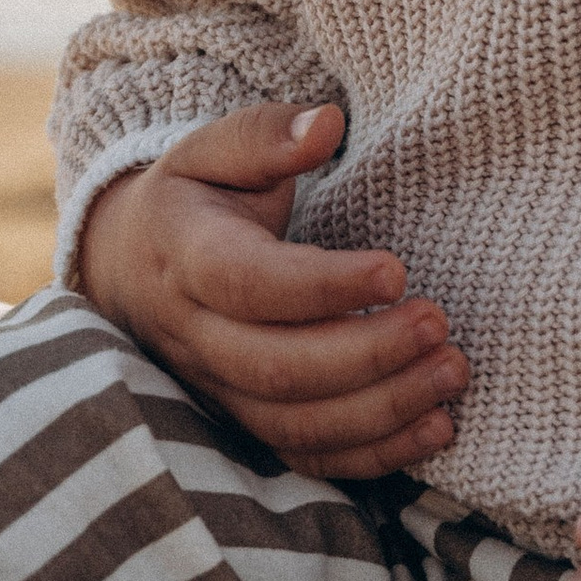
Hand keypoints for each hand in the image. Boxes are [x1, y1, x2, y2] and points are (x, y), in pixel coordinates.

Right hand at [75, 103, 469, 480]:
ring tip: (451, 375)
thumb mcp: (213, 149)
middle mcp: (193, 336)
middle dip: (367, 354)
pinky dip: (371, 456)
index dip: (323, 285)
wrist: (129, 264)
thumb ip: (267, 134)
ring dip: (380, 410)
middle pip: (276, 367)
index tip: (397, 268)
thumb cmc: (193, 197)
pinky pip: (303, 457)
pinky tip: (435, 429)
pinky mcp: (241, 423)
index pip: (249, 284)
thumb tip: (328, 123)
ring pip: (292, 424)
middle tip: (440, 325)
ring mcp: (214, 390)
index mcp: (185, 257)